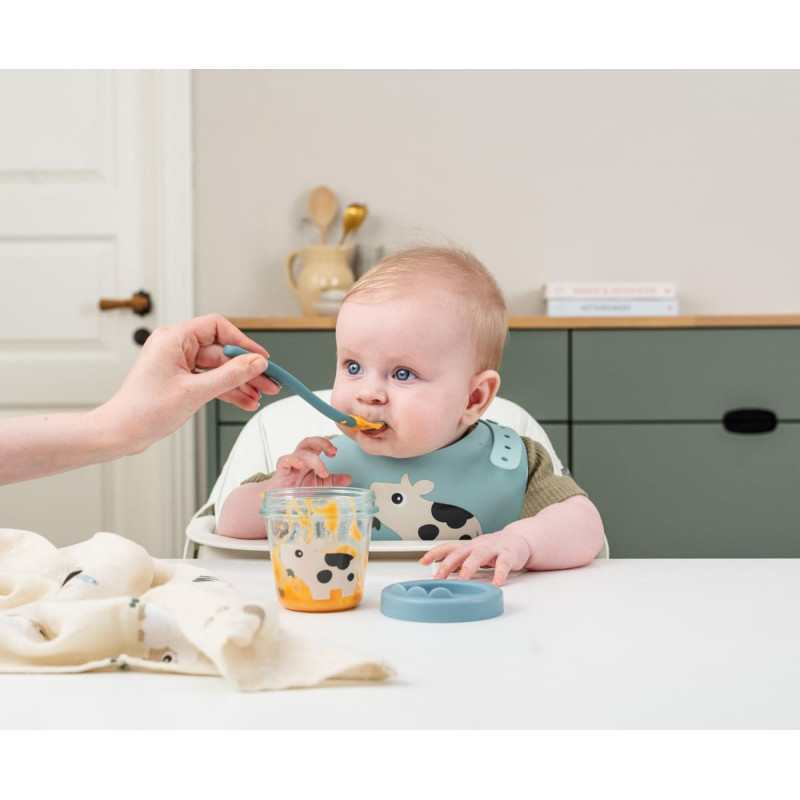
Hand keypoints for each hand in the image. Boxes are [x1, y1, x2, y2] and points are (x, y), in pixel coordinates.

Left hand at [103, 314, 280, 452]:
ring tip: (260, 395)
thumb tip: (256, 363)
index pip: (218, 328)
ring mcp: (179, 365)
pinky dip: (227, 391)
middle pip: (222, 352)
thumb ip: (230, 375)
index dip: (243, 342)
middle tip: (269, 381)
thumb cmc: (143, 410)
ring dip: (240, 383)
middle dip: (247, 369)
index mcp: (174, 338)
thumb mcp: (195, 391)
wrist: (120, 433)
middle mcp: (176, 347)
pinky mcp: (180, 381)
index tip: (261, 357)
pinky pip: (211, 381)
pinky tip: (245, 401)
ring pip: (219, 369)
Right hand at [269, 437, 351, 488]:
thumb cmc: (298, 490)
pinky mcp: (280, 472)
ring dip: (313, 459)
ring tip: (323, 473)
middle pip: (308, 442)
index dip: (326, 444)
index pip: (317, 444)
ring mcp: (289, 465)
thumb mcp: (318, 485)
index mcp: (308, 459)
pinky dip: (293, 460)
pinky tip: (300, 465)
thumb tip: (348, 479)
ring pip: (300, 452)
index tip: (335, 452)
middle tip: (332, 452)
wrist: (279, 503)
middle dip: (321, 443)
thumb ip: (333, 481)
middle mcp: (299, 458)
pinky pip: (284, 460)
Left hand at [418, 529, 531, 586]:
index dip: (434, 553)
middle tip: (439, 578)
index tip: (422, 561)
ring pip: (479, 556)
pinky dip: (500, 573)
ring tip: (464, 580)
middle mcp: (479, 546)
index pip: (448, 547)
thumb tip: (442, 572)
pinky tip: (497, 583)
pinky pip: (504, 564)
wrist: (518, 540)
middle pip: (460, 552)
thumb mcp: (474, 552)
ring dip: (469, 568)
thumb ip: (460, 560)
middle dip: (448, 564)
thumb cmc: (494, 548)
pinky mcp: (509, 555)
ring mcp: (493, 549)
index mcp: (469, 546)